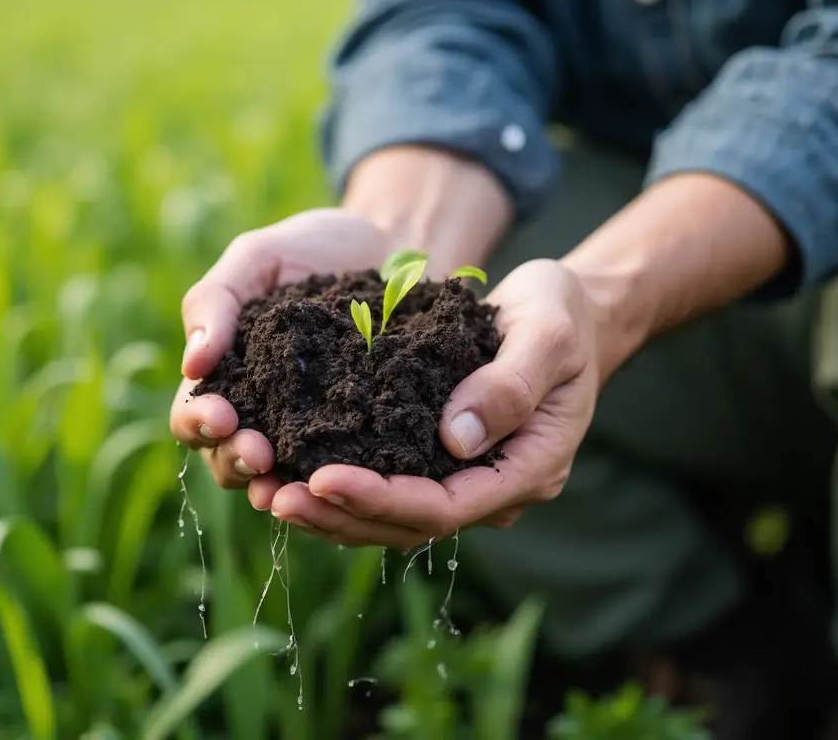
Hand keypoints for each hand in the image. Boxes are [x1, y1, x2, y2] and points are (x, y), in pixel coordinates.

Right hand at [169, 208, 399, 489]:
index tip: (223, 415)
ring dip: (282, 487)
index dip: (200, 422)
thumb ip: (217, 301)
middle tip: (261, 453)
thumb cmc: (315, 249)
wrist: (395, 246)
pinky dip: (345, 485)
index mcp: (227, 379)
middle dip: (239, 462)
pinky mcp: (366, 441)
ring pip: (284, 481)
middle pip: (230, 462)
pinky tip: (353, 485)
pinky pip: (349, 473)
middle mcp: (264, 417)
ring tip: (292, 484)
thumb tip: (192, 365)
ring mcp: (314, 434)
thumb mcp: (259, 258)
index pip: (193, 417)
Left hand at [252, 259, 601, 550]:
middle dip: (341, 515)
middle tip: (275, 495)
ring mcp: (469, 479)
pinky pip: (389, 486)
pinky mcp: (441, 460)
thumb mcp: (547, 334)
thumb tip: (455, 440)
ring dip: (332, 512)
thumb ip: (510, 385)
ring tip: (268, 493)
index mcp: (530, 468)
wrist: (568, 312)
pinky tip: (292, 469)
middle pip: (410, 525)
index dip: (382, 499)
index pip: (446, 506)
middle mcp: (495, 487)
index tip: (323, 479)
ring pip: (394, 518)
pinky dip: (341, 486)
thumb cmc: (562, 315)